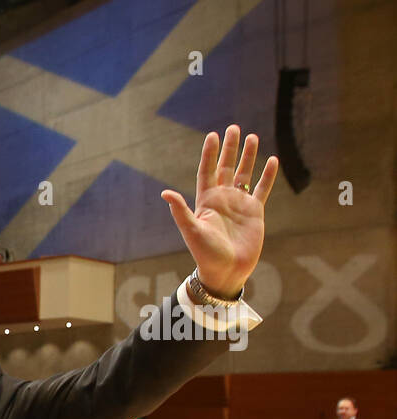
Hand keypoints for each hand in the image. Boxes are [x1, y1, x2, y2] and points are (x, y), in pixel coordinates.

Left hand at [161, 125, 277, 298]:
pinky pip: (262, 189)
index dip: (210, 154)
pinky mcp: (255, 212)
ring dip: (248, 156)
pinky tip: (273, 160)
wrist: (226, 271)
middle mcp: (222, 199)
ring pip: (244, 174)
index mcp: (206, 201)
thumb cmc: (206, 254)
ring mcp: (239, 204)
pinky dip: (267, 176)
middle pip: (226, 168)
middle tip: (234, 128)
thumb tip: (165, 193)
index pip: (207, 171)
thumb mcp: (192, 231)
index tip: (213, 135)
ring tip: (253, 137)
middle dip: (230, 148)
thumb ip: (180, 211)